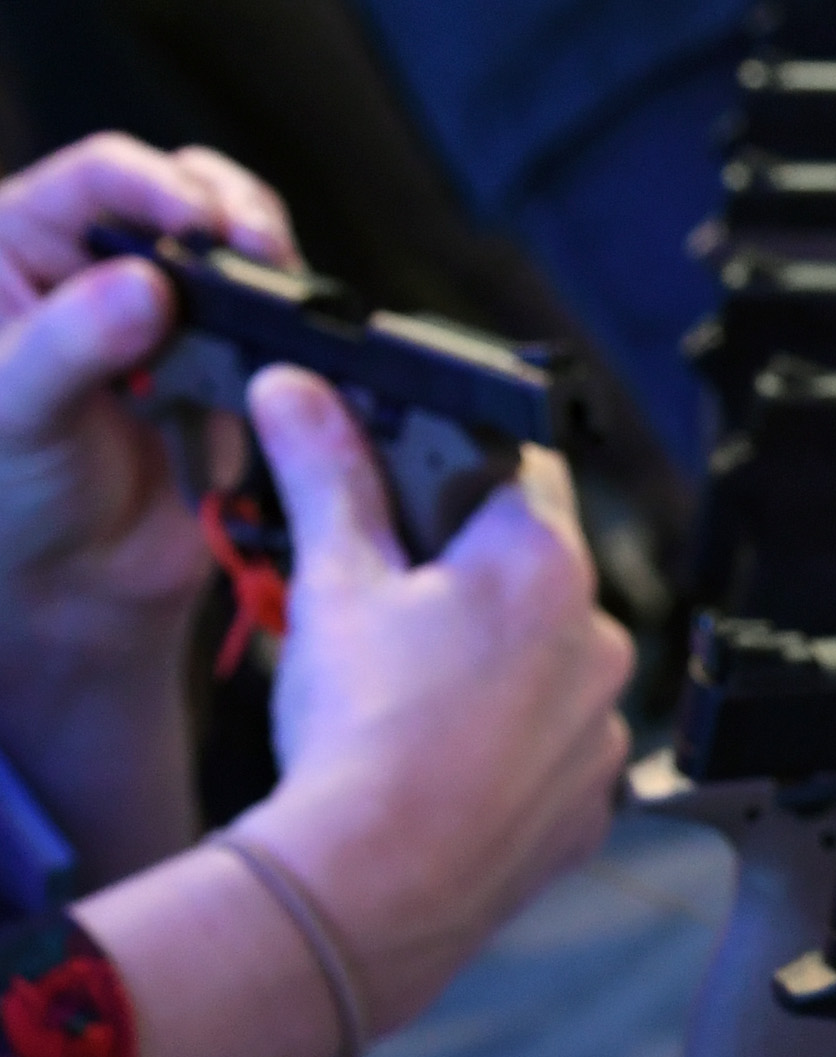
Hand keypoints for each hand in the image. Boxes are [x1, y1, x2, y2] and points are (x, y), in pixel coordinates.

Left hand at [0, 135, 289, 668]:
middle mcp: (98, 268)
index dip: (160, 189)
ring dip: (270, 272)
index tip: (204, 228)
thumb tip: (146, 284)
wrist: (75, 587)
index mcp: (22, 247)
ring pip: (239, 257)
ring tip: (281, 301)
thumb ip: (73, 341)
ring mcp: (170, 320)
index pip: (101, 178)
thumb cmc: (10, 493)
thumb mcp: (16, 408)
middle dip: (233, 215)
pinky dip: (293, 337)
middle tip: (261, 254)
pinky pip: (272, 334)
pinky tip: (294, 354)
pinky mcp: (226, 372)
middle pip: (184, 196)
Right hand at [234, 365, 631, 1038]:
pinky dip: (507, 741)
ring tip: (408, 695)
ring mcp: (604, 727)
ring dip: (488, 662)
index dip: (452, 473)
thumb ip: (328, 474)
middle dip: (463, 577)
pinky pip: (553, 744)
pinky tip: (444, 756)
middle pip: (530, 572)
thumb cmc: (362, 740)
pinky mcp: (594, 798)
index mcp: (546, 566)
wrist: (377, 886)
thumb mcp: (333, 581)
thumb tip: (300, 395)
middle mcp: (601, 642)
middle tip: (386, 607)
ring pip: (544, 662)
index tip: (406, 492)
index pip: (516, 471)